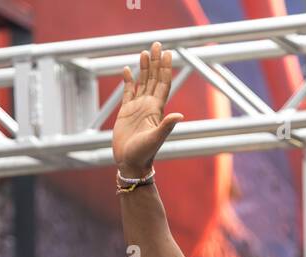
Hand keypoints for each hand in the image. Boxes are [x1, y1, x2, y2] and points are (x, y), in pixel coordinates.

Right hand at [113, 42, 184, 177]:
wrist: (130, 164)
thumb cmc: (144, 154)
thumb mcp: (156, 139)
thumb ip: (167, 126)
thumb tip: (180, 115)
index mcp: (156, 109)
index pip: (163, 83)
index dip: (165, 68)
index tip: (167, 52)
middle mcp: (148, 106)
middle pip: (153, 78)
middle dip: (155, 62)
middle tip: (156, 44)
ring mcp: (137, 108)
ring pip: (142, 82)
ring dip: (144, 68)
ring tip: (144, 52)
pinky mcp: (126, 112)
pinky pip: (128, 92)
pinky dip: (128, 80)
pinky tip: (127, 70)